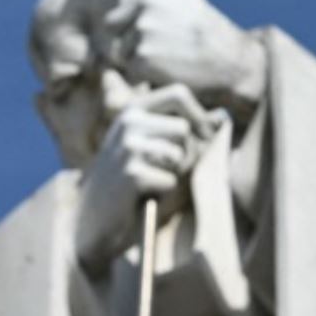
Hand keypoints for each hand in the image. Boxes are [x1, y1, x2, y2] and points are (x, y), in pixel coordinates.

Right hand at [74, 83, 218, 272]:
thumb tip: (223, 117)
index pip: (179, 94)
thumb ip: (190, 132)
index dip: (200, 116)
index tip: (205, 139)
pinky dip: (166, 195)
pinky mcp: (131, 173)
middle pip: (185, 128)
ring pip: (181, 153)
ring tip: (157, 185)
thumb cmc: (133, 185)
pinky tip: (145, 198)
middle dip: (189, 153)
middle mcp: (127, 121)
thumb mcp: (158, 152)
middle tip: (172, 173)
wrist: (93, 222)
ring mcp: (127, 146)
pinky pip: (172, 180)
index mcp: (133, 110)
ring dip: (178, 175)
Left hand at [103, 0, 266, 114]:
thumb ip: (160, 3)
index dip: (128, 31)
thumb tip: (136, 1)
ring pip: (122, 54)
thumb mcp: (190, 6)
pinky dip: (146, 79)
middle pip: (113, 33)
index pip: (118, 14)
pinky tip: (170, 75)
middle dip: (126, 46)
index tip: (144, 43)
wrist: (234, 64)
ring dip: (139, 64)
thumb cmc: (214, 40)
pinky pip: (131, 72)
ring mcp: (143, 32)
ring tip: (169, 65)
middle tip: (153, 59)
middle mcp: (146, 8)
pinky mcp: (143, 58)